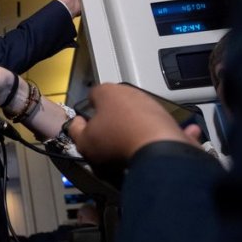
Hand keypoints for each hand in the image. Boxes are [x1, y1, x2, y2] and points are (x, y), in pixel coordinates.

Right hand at [68, 84, 197, 164]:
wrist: (157, 149)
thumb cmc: (116, 140)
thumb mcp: (84, 141)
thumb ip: (75, 131)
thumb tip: (76, 125)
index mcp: (107, 91)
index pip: (93, 94)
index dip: (89, 109)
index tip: (89, 124)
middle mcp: (130, 92)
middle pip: (116, 102)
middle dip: (111, 116)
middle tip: (106, 136)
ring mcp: (151, 103)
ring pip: (135, 112)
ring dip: (131, 125)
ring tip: (126, 145)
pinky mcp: (166, 116)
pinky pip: (153, 124)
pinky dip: (149, 133)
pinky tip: (142, 146)